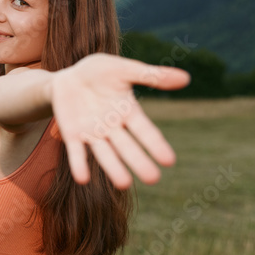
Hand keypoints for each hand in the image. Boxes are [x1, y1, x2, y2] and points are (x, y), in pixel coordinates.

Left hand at [49, 53, 189, 188]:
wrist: (68, 77)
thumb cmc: (99, 72)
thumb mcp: (124, 69)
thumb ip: (151, 76)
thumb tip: (187, 78)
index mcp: (128, 112)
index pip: (145, 131)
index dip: (155, 144)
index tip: (169, 160)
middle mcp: (112, 127)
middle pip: (127, 147)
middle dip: (139, 161)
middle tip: (153, 179)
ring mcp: (92, 133)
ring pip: (105, 154)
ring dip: (113, 168)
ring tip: (124, 184)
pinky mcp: (72, 135)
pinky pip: (76, 152)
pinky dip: (79, 164)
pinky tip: (83, 178)